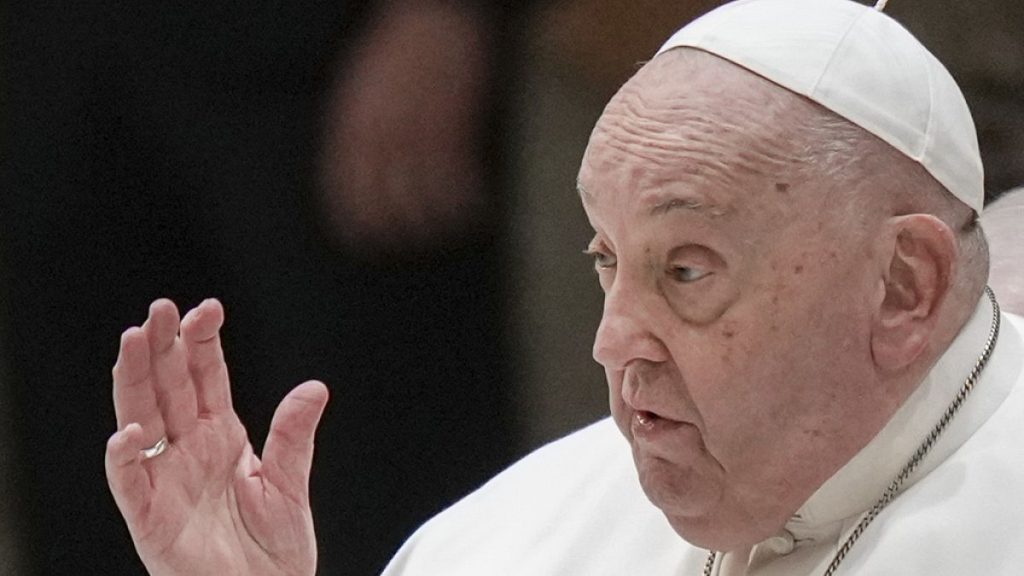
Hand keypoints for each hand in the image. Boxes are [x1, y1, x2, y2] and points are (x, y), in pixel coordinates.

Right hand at [105, 299, 327, 575]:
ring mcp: (167, 480)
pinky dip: (125, 458)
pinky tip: (129, 432)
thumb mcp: (289, 484)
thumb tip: (314, 386)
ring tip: (132, 342)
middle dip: (162, 347)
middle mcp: (189, 450)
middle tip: (160, 308)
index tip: (209, 308)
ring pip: (140, 420)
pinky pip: (131, 484)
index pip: (206, 378)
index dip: (202, 343)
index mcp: (221, 436)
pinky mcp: (151, 519)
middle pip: (167, 388)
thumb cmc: (273, 551)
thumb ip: (293, 436)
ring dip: (133, 382)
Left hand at [319, 1, 488, 252]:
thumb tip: (357, 186)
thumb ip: (357, 138)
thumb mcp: (361, 94)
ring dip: (442, 225)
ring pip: (427, 205)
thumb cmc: (399, 55)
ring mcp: (421, 135)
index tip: (374, 244)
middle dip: (405, 234)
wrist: (438, 15)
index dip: (361, 231)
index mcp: (355, 129)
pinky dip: (471, 205)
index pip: (348, 199)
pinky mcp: (456, 130)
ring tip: (455, 225)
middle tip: (422, 238)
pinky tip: (480, 207)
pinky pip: (461, 185)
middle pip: (389, 211)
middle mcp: (384, 138)